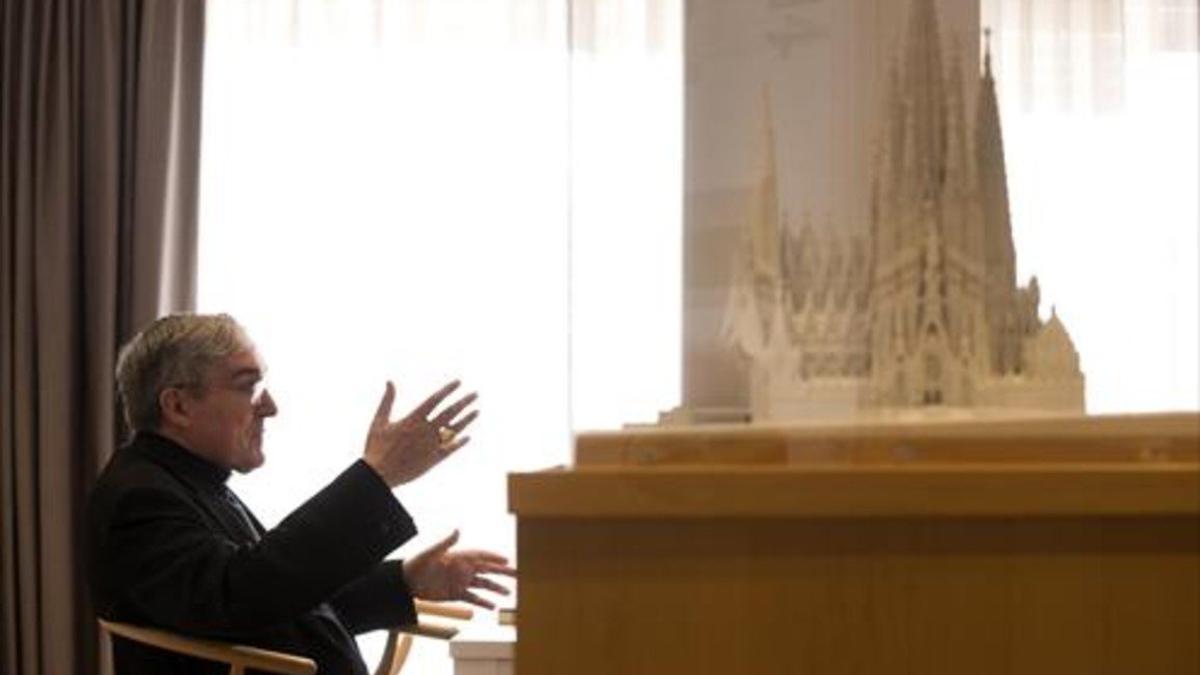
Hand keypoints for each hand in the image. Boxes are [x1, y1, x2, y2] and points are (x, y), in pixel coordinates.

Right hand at [363, 380, 478, 487]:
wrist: (379, 476)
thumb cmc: (375, 448)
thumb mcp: (379, 422)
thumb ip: (387, 401)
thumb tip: (390, 381)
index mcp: (412, 420)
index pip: (435, 400)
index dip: (447, 390)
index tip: (458, 382)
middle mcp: (425, 431)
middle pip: (449, 413)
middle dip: (463, 402)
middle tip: (476, 394)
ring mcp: (431, 445)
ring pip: (453, 430)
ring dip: (466, 419)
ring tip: (477, 411)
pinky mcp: (433, 460)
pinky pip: (450, 449)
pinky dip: (460, 442)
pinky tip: (468, 437)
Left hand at [403, 530, 516, 609]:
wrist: (405, 582)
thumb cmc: (417, 564)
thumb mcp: (431, 553)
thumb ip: (445, 542)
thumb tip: (457, 529)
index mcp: (459, 557)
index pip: (481, 556)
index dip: (494, 557)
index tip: (507, 560)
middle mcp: (463, 569)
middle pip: (487, 570)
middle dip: (502, 572)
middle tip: (517, 574)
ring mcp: (460, 582)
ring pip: (483, 585)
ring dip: (495, 588)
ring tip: (509, 593)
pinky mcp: (455, 594)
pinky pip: (473, 598)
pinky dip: (483, 602)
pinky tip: (493, 607)